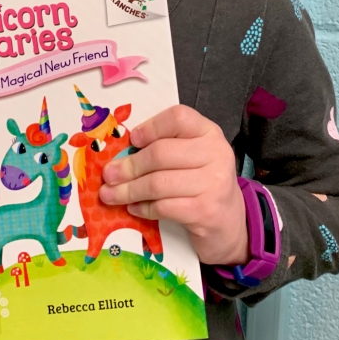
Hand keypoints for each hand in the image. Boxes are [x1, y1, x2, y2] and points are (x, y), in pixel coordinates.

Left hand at [99, 104, 249, 265]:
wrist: (229, 221)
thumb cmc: (202, 182)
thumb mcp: (191, 156)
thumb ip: (165, 146)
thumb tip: (120, 154)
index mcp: (208, 132)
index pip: (178, 118)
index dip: (151, 128)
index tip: (132, 140)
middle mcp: (216, 153)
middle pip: (161, 153)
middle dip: (129, 166)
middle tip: (109, 175)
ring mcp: (214, 183)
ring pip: (158, 183)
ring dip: (129, 190)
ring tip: (110, 195)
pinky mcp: (206, 211)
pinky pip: (164, 207)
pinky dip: (143, 208)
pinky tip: (134, 208)